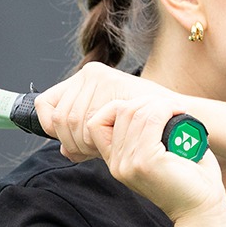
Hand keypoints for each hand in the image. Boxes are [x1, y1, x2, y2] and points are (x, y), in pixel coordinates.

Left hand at [35, 62, 169, 159]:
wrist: (181, 124)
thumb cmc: (148, 130)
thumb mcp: (111, 132)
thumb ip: (86, 139)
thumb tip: (63, 149)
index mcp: (83, 81)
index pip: (44, 105)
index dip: (50, 129)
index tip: (71, 146)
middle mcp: (87, 73)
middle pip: (56, 117)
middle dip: (70, 142)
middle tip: (92, 153)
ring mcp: (96, 75)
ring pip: (67, 121)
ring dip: (82, 144)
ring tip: (105, 149)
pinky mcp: (106, 81)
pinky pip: (84, 121)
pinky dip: (91, 140)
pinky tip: (107, 144)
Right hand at [90, 97, 225, 222]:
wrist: (201, 208)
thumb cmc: (190, 179)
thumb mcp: (160, 153)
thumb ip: (147, 134)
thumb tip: (148, 102)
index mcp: (116, 162)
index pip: (96, 123)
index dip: (119, 107)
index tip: (149, 110)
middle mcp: (117, 164)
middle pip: (118, 111)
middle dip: (146, 101)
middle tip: (171, 108)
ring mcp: (129, 164)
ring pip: (134, 112)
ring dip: (159, 103)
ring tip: (177, 110)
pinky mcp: (146, 162)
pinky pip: (151, 119)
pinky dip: (166, 108)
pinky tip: (179, 112)